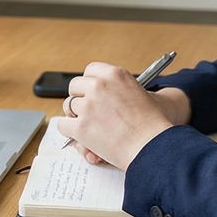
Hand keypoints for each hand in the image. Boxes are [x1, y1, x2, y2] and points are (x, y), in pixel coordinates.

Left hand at [53, 63, 189, 170]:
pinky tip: (83, 137)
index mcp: (115, 74)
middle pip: (75, 86)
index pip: (91, 70)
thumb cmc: (152, 125)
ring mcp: (88, 105)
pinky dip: (70, 133)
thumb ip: (117, 90)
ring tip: (90, 126)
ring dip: (76, 116)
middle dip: (80, 98)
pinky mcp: (81, 126)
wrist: (153, 146)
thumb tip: (96, 97)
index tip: (92, 91)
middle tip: (89, 110)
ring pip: (68, 106)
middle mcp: (99, 86)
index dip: (90, 83)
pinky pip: (63, 125)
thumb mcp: (139, 94)